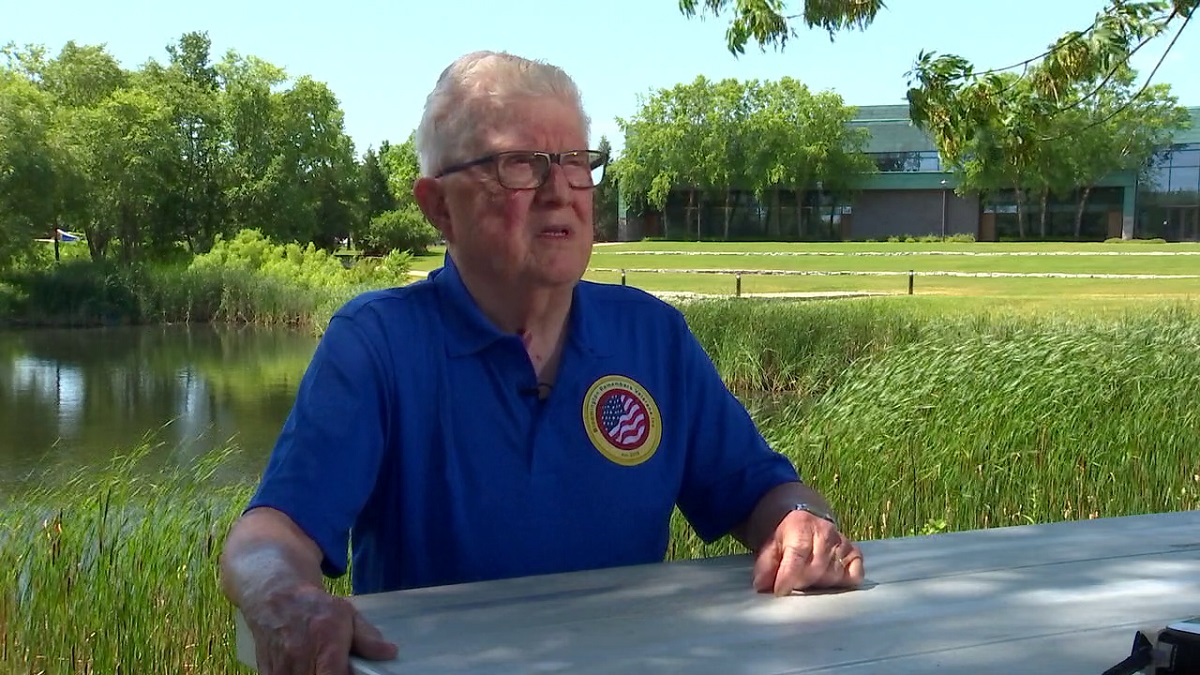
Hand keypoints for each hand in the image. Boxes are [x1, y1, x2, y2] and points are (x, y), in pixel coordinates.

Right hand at [244, 582, 397, 674]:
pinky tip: (305, 667)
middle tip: (336, 667)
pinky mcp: (267, 673)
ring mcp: (281, 668)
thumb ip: (368, 638)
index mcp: (326, 643)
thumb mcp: (347, 614)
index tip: (352, 673)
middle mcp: (301, 658)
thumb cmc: (315, 606)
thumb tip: (390, 653)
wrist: (276, 597)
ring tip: (320, 666)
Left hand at [751, 510, 864, 595]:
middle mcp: (826, 533)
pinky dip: (843, 581)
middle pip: (816, 568)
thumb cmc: (785, 537)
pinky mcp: (855, 554)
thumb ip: (765, 565)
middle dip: (801, 581)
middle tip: (792, 583)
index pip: (797, 555)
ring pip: (834, 575)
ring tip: (808, 579)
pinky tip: (829, 581)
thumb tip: (761, 585)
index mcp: (802, 526)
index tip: (779, 591)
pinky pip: (854, 575)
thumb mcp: (770, 545)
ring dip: (819, 583)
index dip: (788, 576)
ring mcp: (843, 543)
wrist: (803, 521)